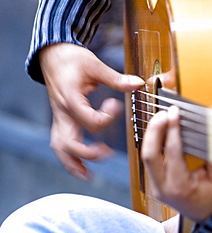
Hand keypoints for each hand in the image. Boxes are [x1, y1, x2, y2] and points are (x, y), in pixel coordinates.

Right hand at [39, 43, 143, 179]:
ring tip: (88, 175)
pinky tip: (81, 167)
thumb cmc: (71, 60)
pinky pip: (60, 145)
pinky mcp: (61, 121)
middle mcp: (62, 114)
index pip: (91, 122)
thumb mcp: (95, 65)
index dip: (108, 117)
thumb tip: (138, 83)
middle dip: (89, 153)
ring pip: (60, 149)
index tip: (116, 105)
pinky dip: (69, 158)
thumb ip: (116, 78)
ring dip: (73, 164)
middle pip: (70, 144)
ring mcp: (59, 120)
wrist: (52, 56)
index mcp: (70, 100)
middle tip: (108, 154)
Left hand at [141, 106, 211, 221]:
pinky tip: (160, 131)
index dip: (173, 130)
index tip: (175, 113)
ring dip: (152, 135)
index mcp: (179, 188)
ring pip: (146, 156)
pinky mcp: (155, 182)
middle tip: (163, 113)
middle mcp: (163, 188)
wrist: (210, 214)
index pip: (172, 153)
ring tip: (160, 118)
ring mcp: (156, 186)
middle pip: (149, 155)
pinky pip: (151, 159)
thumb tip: (206, 127)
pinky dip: (154, 143)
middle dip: (154, 131)